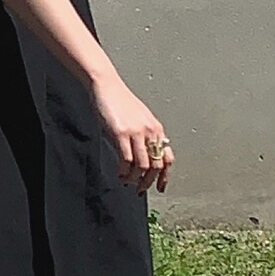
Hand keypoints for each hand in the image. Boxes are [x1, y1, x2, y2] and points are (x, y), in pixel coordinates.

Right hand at [91, 72, 173, 193]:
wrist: (107, 86)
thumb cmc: (120, 102)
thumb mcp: (138, 119)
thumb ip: (144, 136)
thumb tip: (143, 157)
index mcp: (156, 129)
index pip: (168, 157)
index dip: (165, 176)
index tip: (160, 188)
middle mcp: (150, 131)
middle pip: (156, 165)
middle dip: (149, 181)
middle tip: (139, 189)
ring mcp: (137, 132)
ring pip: (142, 165)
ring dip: (135, 178)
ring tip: (126, 181)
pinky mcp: (122, 133)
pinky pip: (127, 159)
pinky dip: (124, 171)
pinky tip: (120, 173)